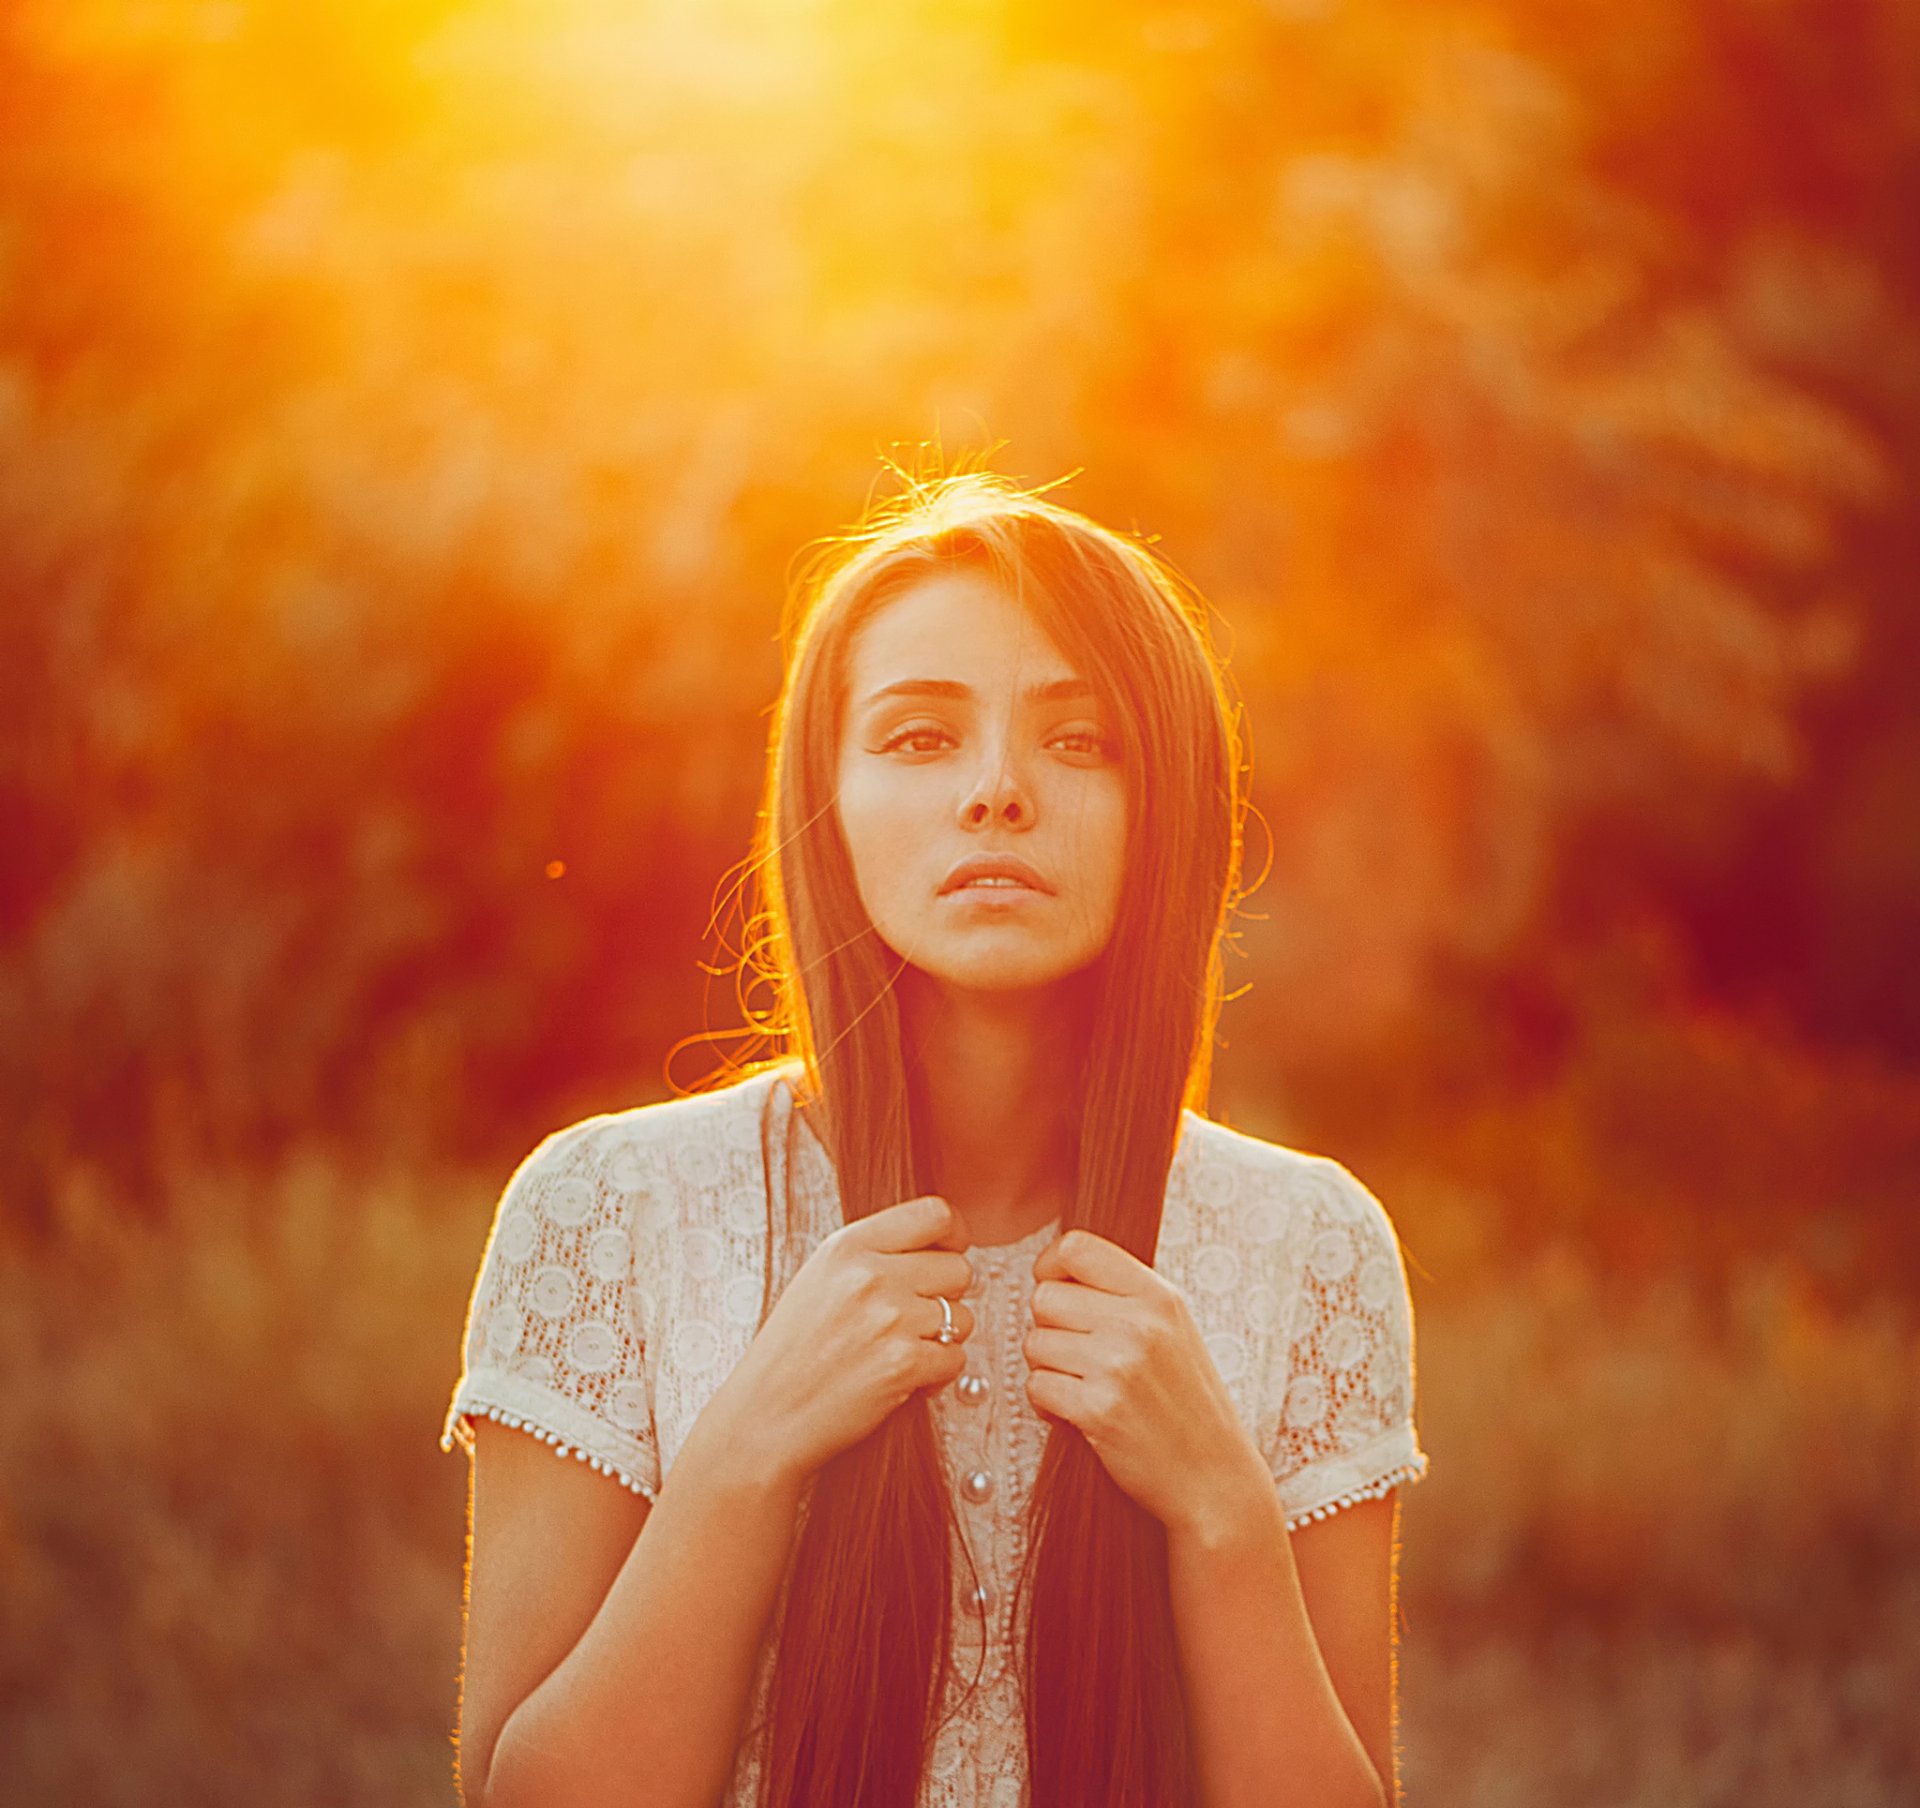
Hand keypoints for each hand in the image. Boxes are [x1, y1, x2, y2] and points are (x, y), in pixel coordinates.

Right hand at [710, 1194, 975, 1487]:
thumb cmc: (789, 1355)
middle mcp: (870, 1275)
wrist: (764, 1418)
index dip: (955, 1236)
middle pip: (959, 1269)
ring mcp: (889, 1319)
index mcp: (847, 1246)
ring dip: (944, 1339)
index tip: (951, 1253)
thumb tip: (935, 1251)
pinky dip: (938, 1374)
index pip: (935, 1214)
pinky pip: (955, 1359)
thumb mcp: (819, 1279)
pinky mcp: (902, 1364)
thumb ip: (872, 1256)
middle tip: (919, 1318)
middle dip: (949, 1297)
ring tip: (905, 1352)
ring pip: (962, 1318)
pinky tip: (904, 1379)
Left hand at [1023, 1229, 1269, 1541]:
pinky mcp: (1099, 1409)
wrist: (1215, 1478)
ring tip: (1083, 1387)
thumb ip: (1125, 1295)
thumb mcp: (1173, 1330)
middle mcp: (1140, 1323)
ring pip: (1035, 1344)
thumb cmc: (1188, 1404)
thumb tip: (1057, 1270)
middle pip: (1044, 1298)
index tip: (1058, 1292)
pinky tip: (1079, 1414)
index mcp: (1159, 1295)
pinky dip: (1048, 1404)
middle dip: (1048, 1328)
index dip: (1050, 1267)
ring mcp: (1119, 1365)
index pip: (1076, 1247)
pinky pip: (1037, 1387)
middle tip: (1074, 1356)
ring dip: (1047, 1369)